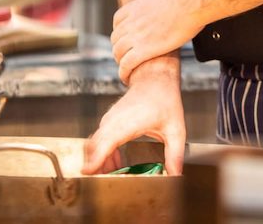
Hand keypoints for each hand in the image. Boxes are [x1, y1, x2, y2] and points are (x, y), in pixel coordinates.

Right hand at [82, 57, 186, 174]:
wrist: (155, 78)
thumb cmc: (164, 100)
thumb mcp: (175, 129)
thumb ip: (175, 154)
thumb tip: (175, 174)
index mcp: (128, 122)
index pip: (106, 143)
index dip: (96, 159)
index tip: (87, 172)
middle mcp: (114, 121)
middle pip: (95, 148)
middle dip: (96, 167)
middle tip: (105, 184)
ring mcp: (109, 120)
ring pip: (95, 145)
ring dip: (100, 161)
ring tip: (114, 175)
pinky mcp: (108, 121)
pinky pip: (99, 140)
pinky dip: (102, 153)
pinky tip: (116, 163)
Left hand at [111, 0, 203, 81]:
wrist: (193, 2)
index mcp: (137, 6)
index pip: (117, 21)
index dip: (120, 32)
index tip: (126, 39)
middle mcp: (132, 21)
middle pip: (115, 38)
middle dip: (119, 49)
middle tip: (127, 58)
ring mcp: (137, 35)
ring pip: (118, 53)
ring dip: (120, 63)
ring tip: (127, 71)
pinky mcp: (145, 49)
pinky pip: (127, 64)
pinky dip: (124, 73)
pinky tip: (127, 78)